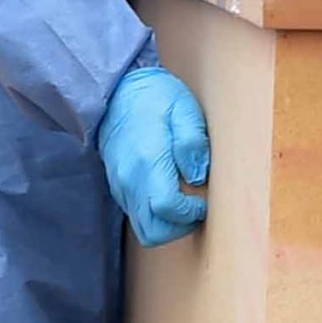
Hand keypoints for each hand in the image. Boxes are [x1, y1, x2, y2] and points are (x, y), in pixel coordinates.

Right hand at [97, 66, 209, 246]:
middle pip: (153, 231)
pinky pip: (136, 215)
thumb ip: (192, 142)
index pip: (168, 208)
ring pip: (144, 228)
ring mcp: (120, 186)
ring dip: (167, 224)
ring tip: (184, 202)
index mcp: (148, 161)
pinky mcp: (118, 187)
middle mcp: (130, 180)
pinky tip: (169, 193)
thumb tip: (197, 176)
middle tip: (195, 207)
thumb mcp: (184, 109)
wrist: (118, 91)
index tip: (203, 200)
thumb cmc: (155, 97)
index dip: (191, 213)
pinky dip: (154, 215)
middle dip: (179, 228)